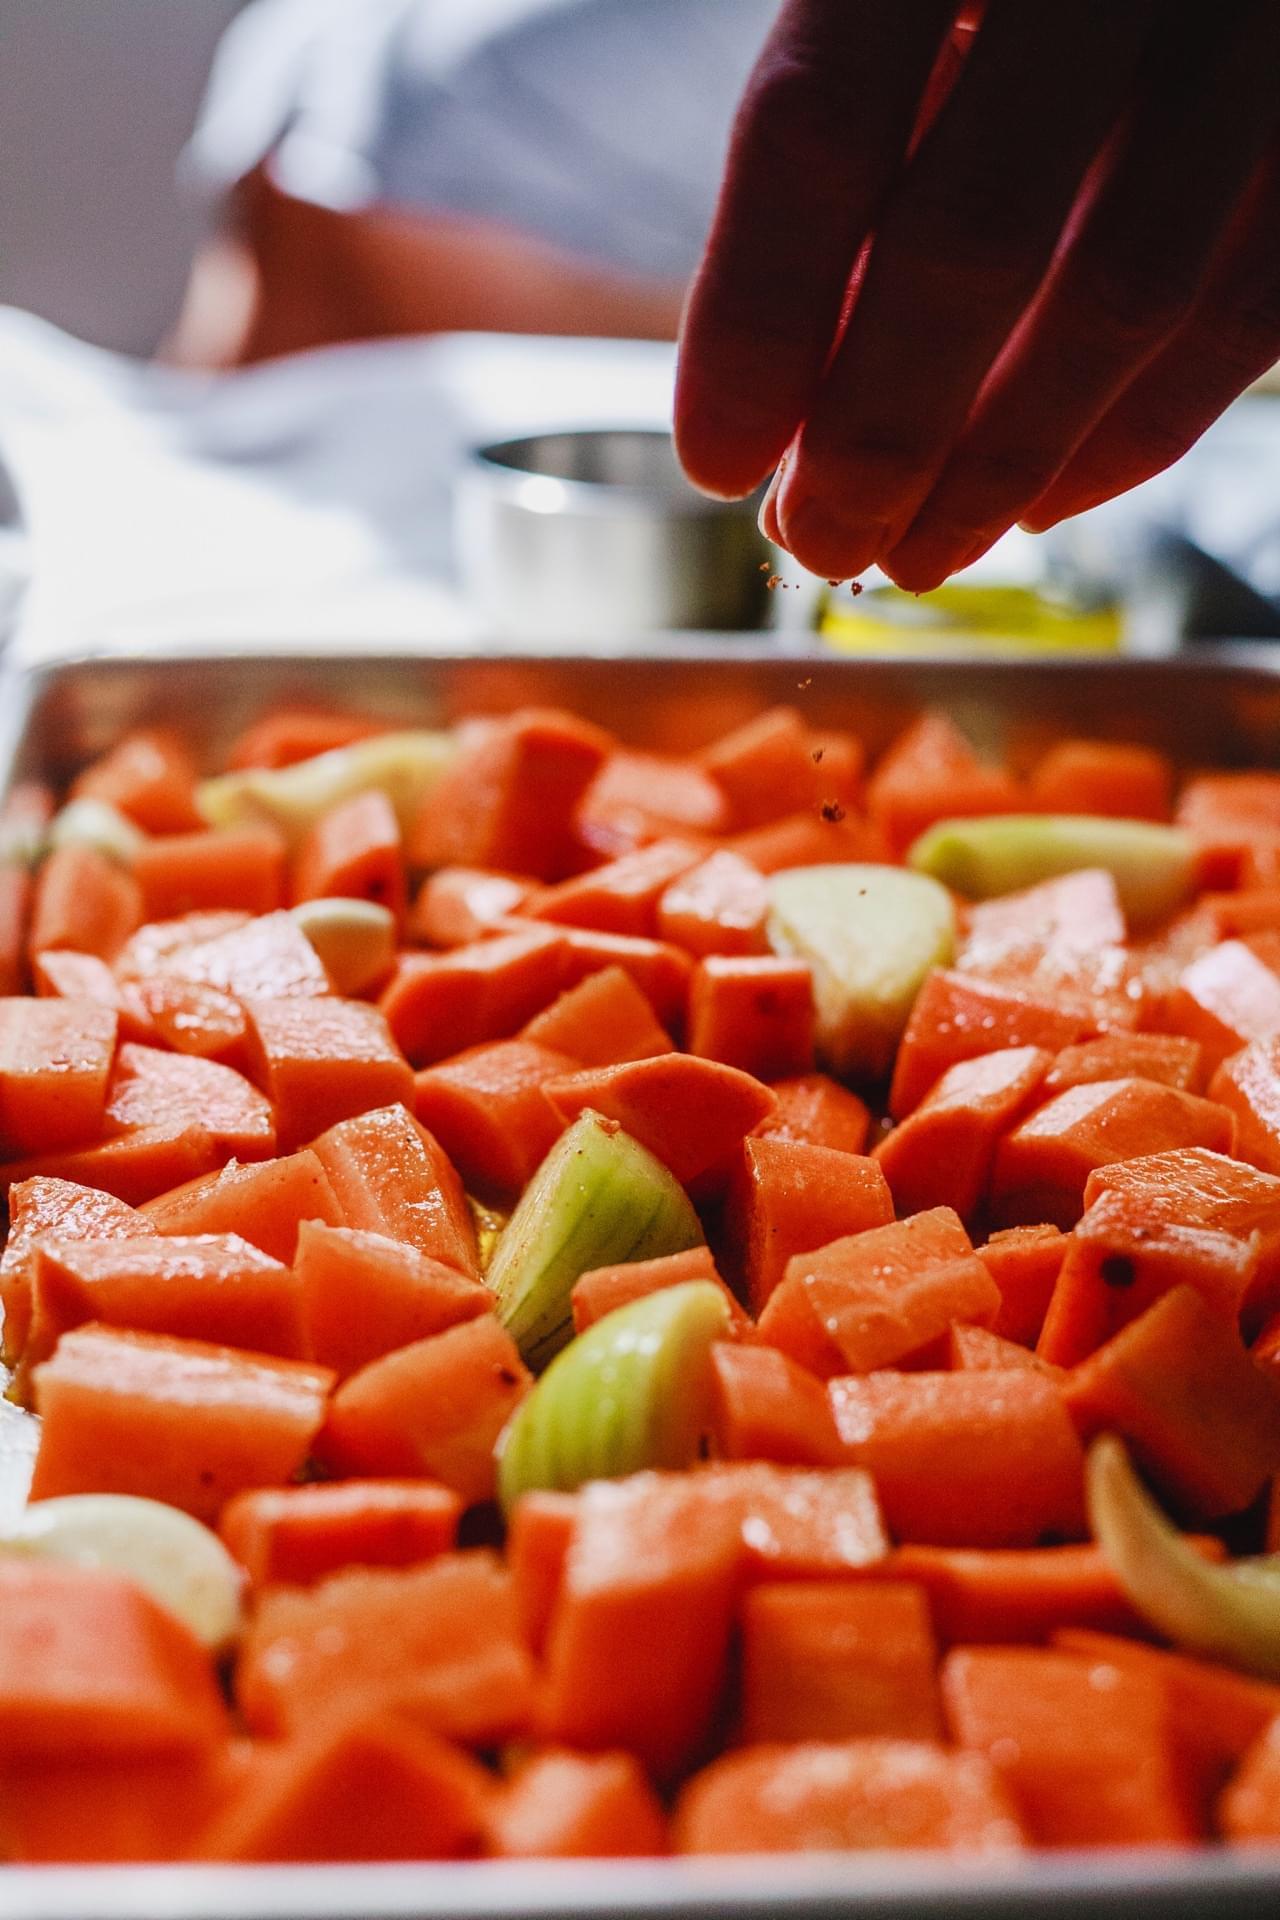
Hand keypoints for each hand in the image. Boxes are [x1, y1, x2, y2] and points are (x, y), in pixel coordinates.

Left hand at [675, 0, 1279, 589]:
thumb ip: (853, 142)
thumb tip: (791, 395)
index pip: (820, 129)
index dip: (758, 322)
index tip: (718, 461)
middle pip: (970, 239)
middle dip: (876, 436)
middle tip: (818, 543)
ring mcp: (1250, 35)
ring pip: (1122, 296)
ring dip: (1000, 466)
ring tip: (912, 554)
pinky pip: (1248, 310)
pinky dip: (1136, 433)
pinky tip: (1046, 503)